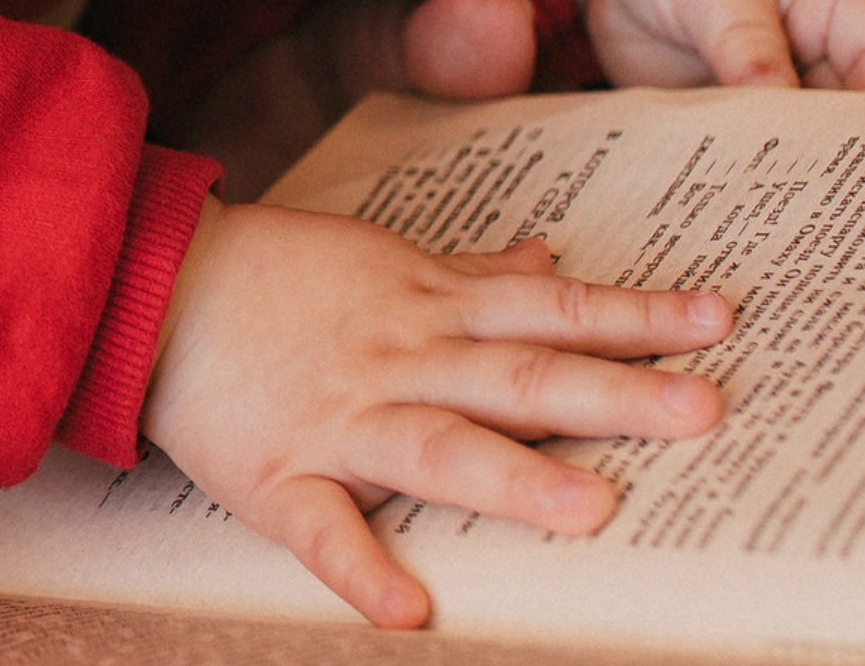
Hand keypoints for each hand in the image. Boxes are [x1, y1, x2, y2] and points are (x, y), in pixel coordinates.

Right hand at [142, 200, 728, 627]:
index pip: (547, 312)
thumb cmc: (279, 277)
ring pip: (436, 446)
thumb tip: (550, 261)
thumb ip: (471, 272)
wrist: (155, 286)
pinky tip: (407, 610)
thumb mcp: (382, 259)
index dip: (631, 317)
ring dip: (511, 477)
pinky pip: (323, 528)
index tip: (714, 322)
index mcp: (423, 307)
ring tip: (589, 509)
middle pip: (515, 376)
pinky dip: (361, 568)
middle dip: (610, 392)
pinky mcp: (281, 474)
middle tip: (700, 409)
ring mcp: (341, 417)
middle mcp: (397, 358)